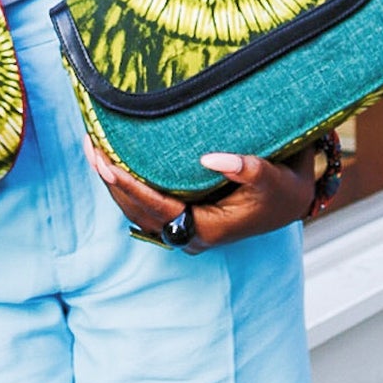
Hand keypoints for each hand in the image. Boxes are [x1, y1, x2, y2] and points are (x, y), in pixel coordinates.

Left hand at [83, 138, 319, 249]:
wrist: (292, 202)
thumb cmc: (283, 189)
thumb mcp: (272, 177)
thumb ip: (247, 168)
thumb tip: (211, 157)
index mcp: (207, 229)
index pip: (155, 208)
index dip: (128, 186)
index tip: (106, 163)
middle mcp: (191, 235)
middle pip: (138, 211)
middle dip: (112, 180)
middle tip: (90, 147)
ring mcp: (186, 229)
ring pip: (138, 210)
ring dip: (115, 182)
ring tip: (94, 149)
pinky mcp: (184, 217)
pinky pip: (146, 204)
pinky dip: (128, 183)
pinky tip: (115, 159)